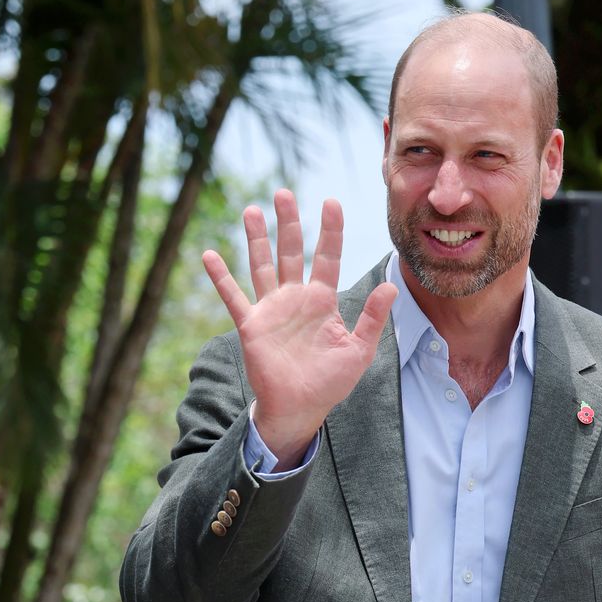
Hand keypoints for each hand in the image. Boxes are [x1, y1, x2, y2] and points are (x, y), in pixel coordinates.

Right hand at [202, 189, 397, 469]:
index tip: (331, 202)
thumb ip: (373, 318)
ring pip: (262, 265)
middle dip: (288, 223)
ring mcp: (271, 309)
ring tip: (252, 210)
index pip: (328, 258)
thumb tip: (391, 285)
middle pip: (291, 252)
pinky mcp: (251, 325)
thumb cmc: (330, 382)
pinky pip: (233, 297)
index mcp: (323, 301)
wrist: (300, 408)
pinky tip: (210, 255)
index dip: (330, 231)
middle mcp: (296, 299)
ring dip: (256, 239)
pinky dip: (221, 277)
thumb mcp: (359, 350)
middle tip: (283, 193)